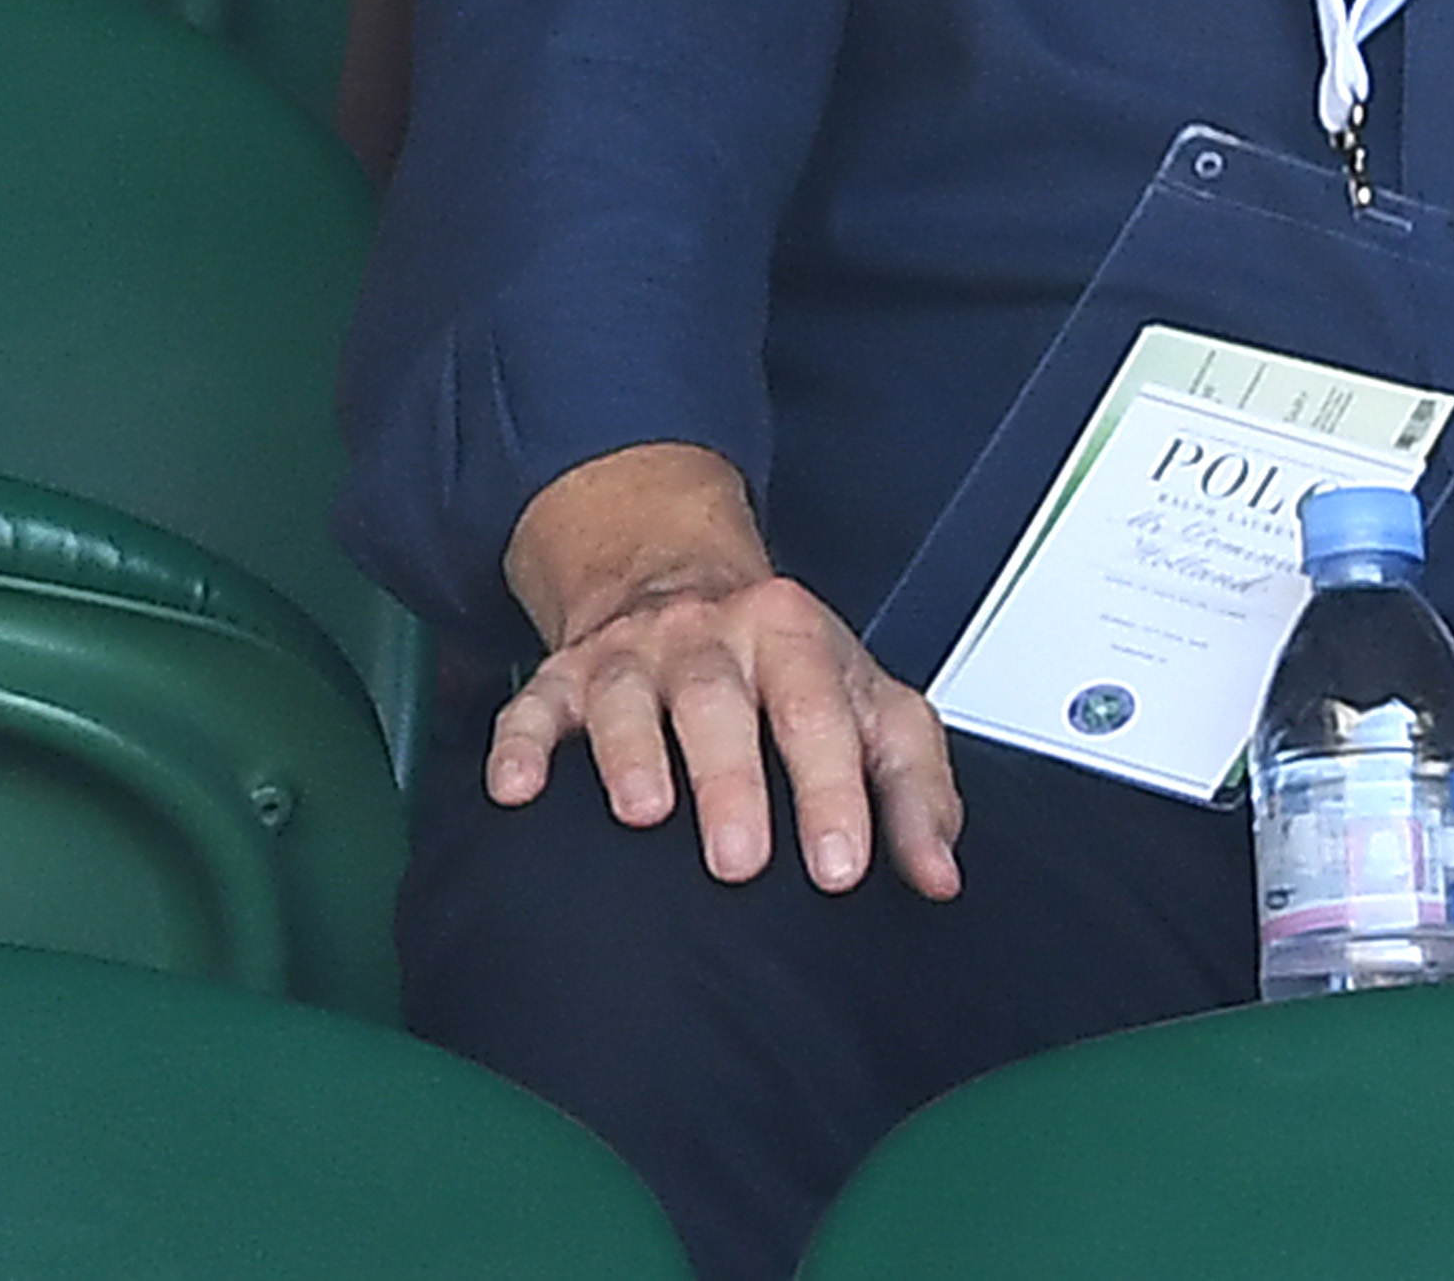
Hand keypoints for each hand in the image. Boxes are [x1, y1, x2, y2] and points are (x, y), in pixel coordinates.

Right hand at [487, 442, 961, 897]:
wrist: (681, 577)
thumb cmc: (787, 663)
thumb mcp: (871, 704)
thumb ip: (914, 788)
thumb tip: (938, 876)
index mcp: (797, 640)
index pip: (822, 714)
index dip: (834, 791)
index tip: (839, 868)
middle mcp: (713, 640)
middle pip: (722, 704)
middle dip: (732, 782)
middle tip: (741, 864)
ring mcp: (633, 655)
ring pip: (628, 697)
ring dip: (632, 754)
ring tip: (643, 815)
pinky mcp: (563, 677)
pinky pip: (532, 705)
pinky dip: (519, 746)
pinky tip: (515, 790)